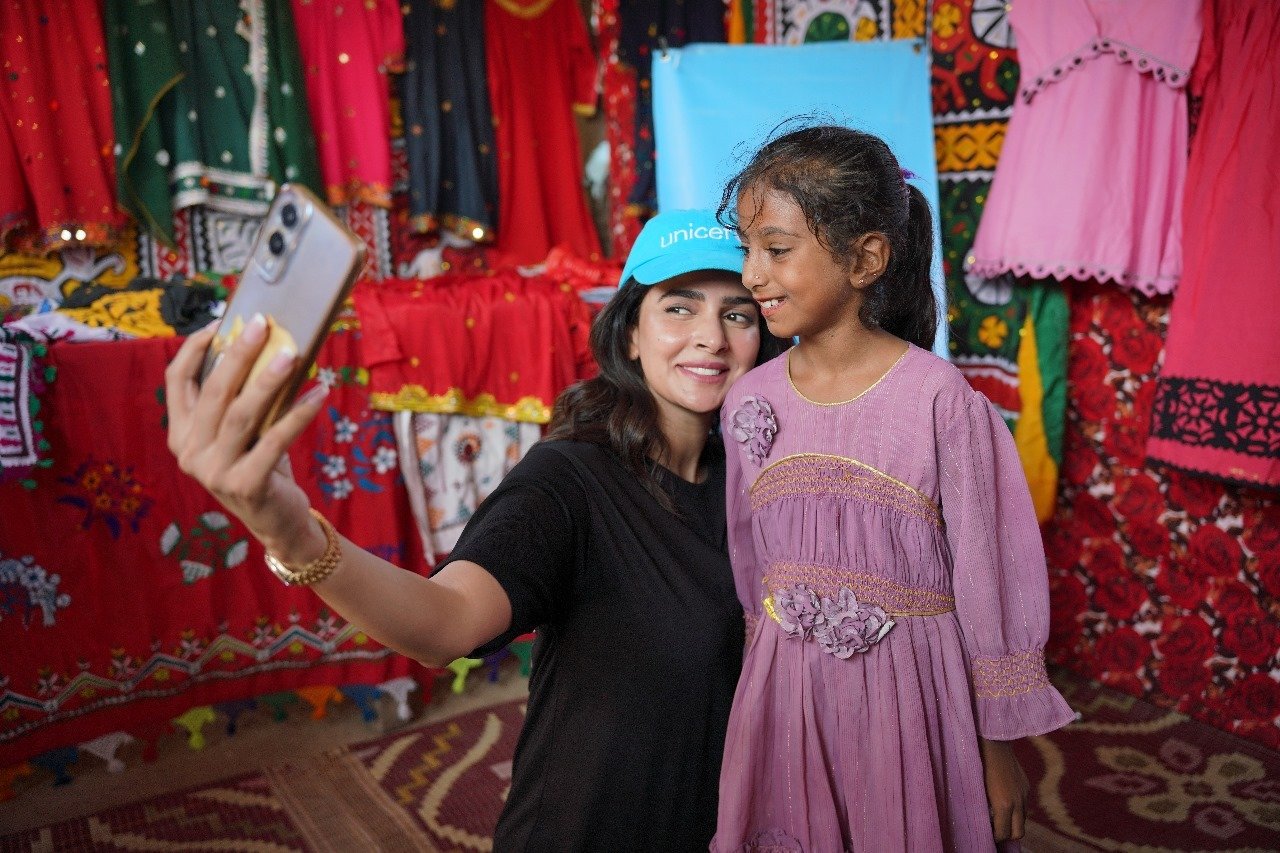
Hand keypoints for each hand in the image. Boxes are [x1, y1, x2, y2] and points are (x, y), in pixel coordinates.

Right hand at [164, 316, 329, 560]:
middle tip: (262, 325)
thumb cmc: (260, 466)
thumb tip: (264, 345)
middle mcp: (189, 452)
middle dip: (238, 354)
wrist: (277, 522)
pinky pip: (275, 440)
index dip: (195, 349)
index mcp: (180, 434)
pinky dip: (299, 414)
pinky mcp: (245, 484)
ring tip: (292, 353)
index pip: (175, 381)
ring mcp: (214, 471)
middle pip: (213, 392)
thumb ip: (239, 399)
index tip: (221, 323)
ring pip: (241, 414)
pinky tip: (320, 393)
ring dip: (268, 380)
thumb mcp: (241, 433)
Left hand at [979, 737, 1029, 841]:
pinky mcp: (1026, 786)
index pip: (1003, 834)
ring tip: (998, 820)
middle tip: (994, 833)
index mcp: (1003, 804)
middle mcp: (1017, 801)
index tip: (987, 837)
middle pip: (1018, 833)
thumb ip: (984, 809)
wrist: (993, 741)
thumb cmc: (977, 764)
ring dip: (1012, 823)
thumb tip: (985, 823)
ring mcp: (1024, 793)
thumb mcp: (977, 790)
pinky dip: (1016, 810)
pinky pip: (1024, 806)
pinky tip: (1003, 804)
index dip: (995, 839)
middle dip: (1007, 836)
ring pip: (1023, 820)